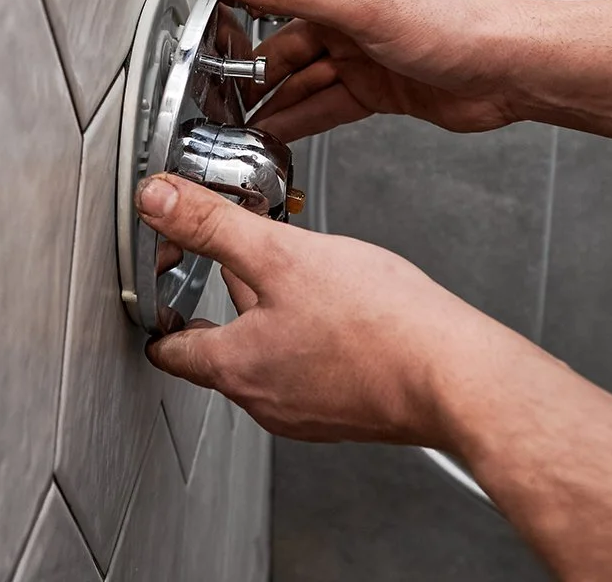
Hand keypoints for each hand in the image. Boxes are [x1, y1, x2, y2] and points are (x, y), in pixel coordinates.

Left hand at [136, 170, 512, 445]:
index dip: (162, 309)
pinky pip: (310, 365)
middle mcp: (266, 399)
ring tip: (295, 272)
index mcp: (237, 366)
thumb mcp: (282, 255)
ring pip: (270, 352)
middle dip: (228, 297)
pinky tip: (338, 306)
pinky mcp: (347, 408)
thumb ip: (214, 226)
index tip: (162, 286)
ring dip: (271, 312)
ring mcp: (309, 411)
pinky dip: (310, 333)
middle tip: (237, 256)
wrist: (453, 374)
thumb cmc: (378, 325)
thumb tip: (158, 201)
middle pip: (223, 345)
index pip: (172, 348)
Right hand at [226, 0, 534, 141]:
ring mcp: (364, 59)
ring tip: (242, 129)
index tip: (206, 52)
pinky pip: (329, 107)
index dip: (238, 29)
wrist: (510, 67)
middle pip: (284, 53)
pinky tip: (282, 133)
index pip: (273, 5)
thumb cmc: (456, 23)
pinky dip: (303, 120)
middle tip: (220, 106)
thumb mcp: (365, 3)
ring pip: (304, 84)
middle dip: (252, 80)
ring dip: (274, 105)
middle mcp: (348, 23)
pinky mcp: (381, 92)